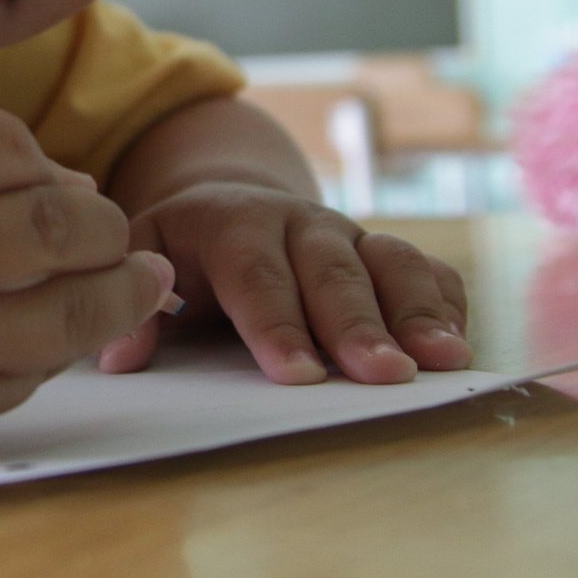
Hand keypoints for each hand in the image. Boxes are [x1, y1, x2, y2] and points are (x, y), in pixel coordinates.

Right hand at [0, 103, 173, 456]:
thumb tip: (74, 186)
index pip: (1, 145)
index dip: (44, 157)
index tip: (56, 173)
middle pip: (49, 224)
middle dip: (101, 224)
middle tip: (114, 228)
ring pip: (62, 312)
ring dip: (117, 292)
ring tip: (142, 278)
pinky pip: (26, 373)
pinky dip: (58, 348)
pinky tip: (66, 330)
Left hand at [99, 183, 470, 384]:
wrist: (230, 201)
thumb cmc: (184, 250)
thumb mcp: (146, 258)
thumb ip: (136, 306)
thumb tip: (120, 357)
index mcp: (232, 222)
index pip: (256, 274)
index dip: (278, 325)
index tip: (298, 376)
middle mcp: (299, 222)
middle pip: (332, 272)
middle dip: (359, 326)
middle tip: (383, 376)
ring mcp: (349, 234)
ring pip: (390, 263)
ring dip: (417, 312)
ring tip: (442, 361)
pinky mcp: (383, 253)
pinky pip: (426, 271)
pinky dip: (446, 304)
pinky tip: (457, 345)